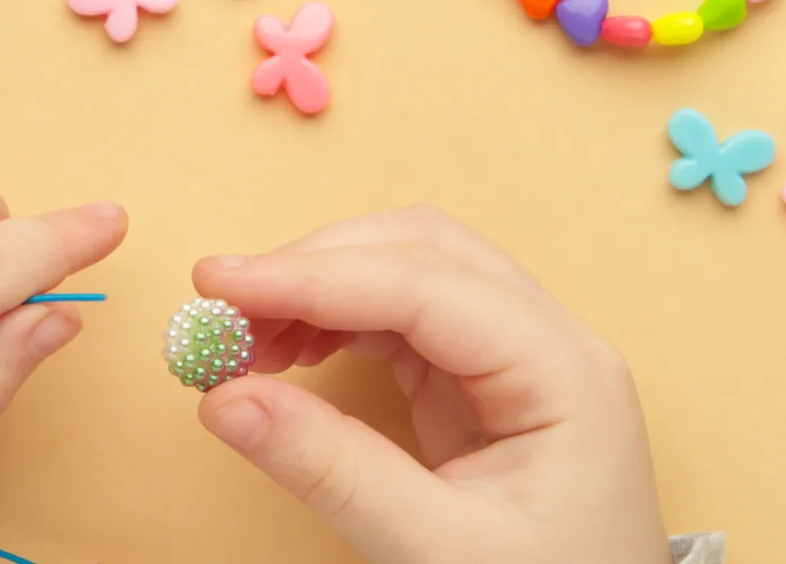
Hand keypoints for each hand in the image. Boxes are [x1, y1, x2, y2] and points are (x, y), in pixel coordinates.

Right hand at [193, 207, 667, 562]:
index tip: (219, 284)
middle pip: (423, 252)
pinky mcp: (491, 387)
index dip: (313, 275)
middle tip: (221, 308)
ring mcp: (524, 361)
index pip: (425, 283)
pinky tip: (293, 353)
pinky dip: (341, 324)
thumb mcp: (436, 552)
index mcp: (566, 373)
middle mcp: (553, 345)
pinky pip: (410, 323)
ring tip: (245, 338)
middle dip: (315, 267)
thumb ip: (332, 470)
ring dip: (324, 289)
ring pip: (413, 275)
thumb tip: (224, 398)